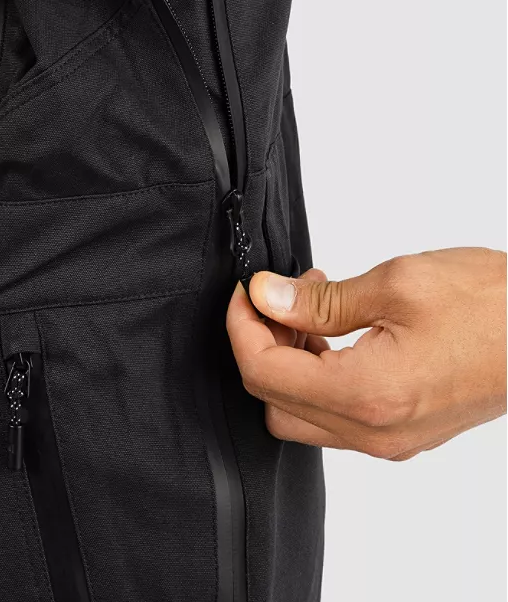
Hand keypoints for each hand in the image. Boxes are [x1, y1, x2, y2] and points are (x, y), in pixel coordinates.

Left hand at [226, 248, 506, 458]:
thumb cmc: (489, 305)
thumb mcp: (396, 284)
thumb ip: (321, 300)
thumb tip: (266, 296)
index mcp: (368, 395)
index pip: (263, 373)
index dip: (242, 326)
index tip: (248, 290)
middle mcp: (376, 433)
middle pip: (274, 403)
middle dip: (262, 346)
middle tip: (278, 296)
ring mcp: (392, 441)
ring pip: (302, 416)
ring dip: (291, 361)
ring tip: (313, 304)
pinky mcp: (406, 433)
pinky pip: (337, 418)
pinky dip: (321, 376)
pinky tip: (338, 329)